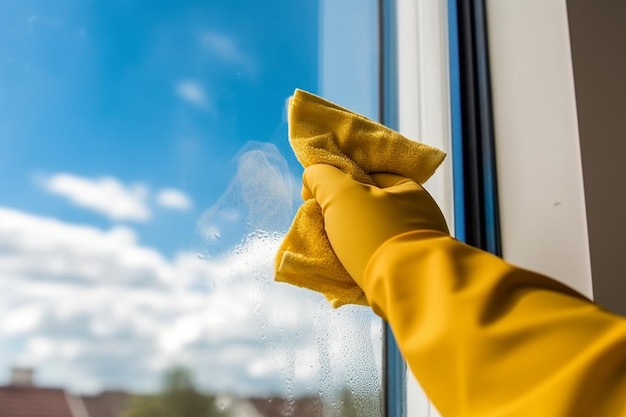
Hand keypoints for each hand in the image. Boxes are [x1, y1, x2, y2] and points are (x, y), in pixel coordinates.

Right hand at [303, 164, 448, 285]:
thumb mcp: (342, 195)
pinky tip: (347, 274)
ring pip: (375, 239)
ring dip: (352, 245)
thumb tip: (312, 175)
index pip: (369, 177)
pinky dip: (363, 265)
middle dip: (345, 218)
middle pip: (370, 211)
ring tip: (332, 254)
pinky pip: (381, 263)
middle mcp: (420, 217)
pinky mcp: (413, 274)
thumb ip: (323, 178)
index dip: (340, 184)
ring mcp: (418, 248)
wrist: (410, 290)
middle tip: (323, 229)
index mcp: (410, 190)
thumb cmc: (377, 235)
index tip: (318, 200)